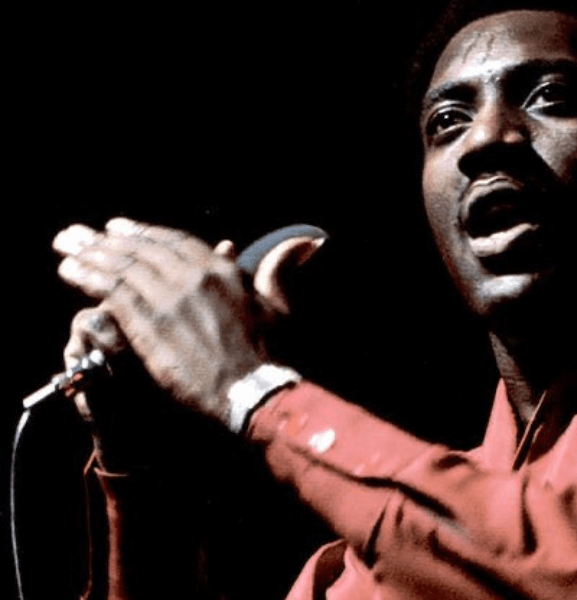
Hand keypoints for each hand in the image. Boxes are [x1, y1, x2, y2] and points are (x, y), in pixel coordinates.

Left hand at [54, 218, 267, 425]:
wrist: (253, 390)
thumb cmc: (270, 354)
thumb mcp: (279, 306)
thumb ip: (278, 273)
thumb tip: (300, 243)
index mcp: (222, 270)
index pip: (174, 242)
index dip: (143, 233)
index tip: (119, 228)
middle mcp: (193, 276)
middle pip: (141, 248)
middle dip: (107, 238)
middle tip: (79, 233)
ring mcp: (169, 298)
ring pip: (122, 265)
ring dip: (91, 253)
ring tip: (66, 245)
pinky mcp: (149, 323)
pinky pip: (112, 291)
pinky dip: (89, 277)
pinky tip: (71, 271)